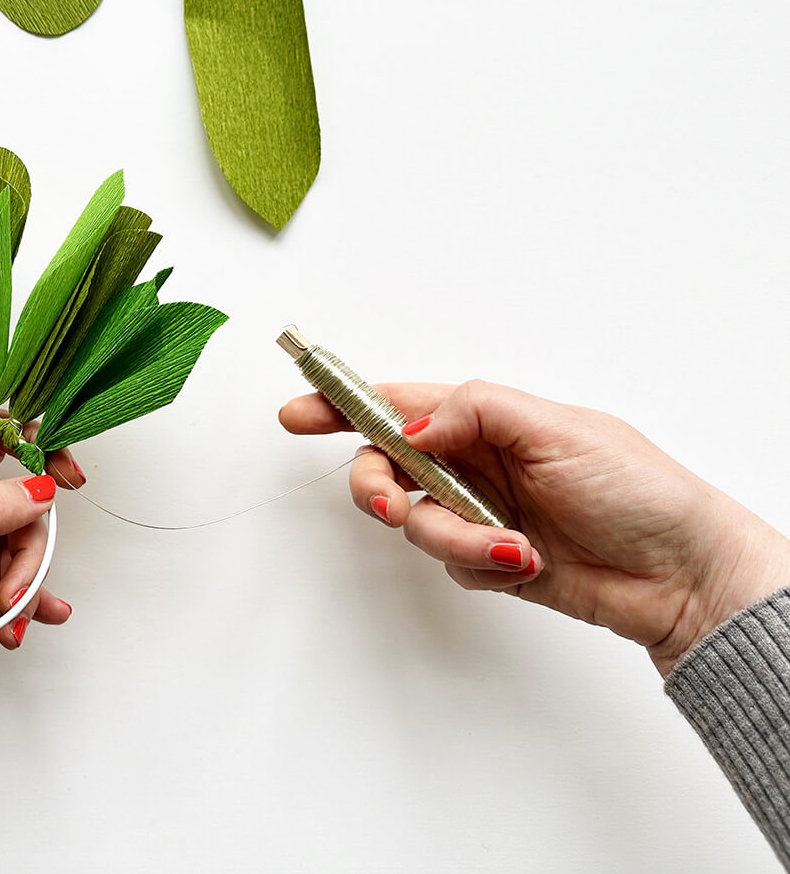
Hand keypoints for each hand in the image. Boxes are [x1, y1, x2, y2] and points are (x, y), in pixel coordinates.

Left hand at [0, 422, 79, 727]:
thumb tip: (37, 487)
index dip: (28, 449)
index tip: (64, 477)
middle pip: (9, 503)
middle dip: (26, 546)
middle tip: (16, 589)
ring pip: (10, 546)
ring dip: (22, 583)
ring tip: (11, 617)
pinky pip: (0, 581)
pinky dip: (17, 601)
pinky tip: (24, 622)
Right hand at [280, 380, 789, 674]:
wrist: (682, 575)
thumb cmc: (639, 489)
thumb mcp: (556, 429)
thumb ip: (474, 414)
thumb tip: (412, 427)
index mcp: (485, 417)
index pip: (397, 403)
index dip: (341, 404)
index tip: (297, 411)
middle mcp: (473, 460)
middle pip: (387, 466)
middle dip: (380, 486)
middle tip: (396, 505)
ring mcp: (479, 511)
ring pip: (418, 522)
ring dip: (456, 539)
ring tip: (512, 547)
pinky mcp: (490, 560)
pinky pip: (449, 564)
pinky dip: (480, 566)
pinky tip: (526, 562)